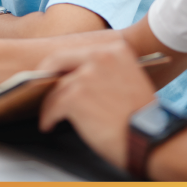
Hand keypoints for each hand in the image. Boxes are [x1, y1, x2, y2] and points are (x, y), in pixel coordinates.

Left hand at [38, 41, 156, 168]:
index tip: (50, 73)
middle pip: (58, 60)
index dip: (61, 64)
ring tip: (48, 115)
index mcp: (115, 49)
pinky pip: (52, 105)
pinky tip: (49, 125)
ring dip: (49, 104)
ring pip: (55, 88)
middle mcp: (100, 55)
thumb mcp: (127, 80)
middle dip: (43, 74)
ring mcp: (86, 74)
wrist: (152, 138)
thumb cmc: (142, 117)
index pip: (77, 51)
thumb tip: (75, 78)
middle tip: (34, 86)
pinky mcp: (75, 95)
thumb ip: (103, 72)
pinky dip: (48, 117)